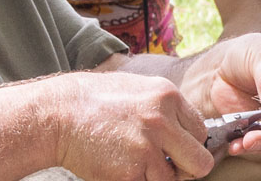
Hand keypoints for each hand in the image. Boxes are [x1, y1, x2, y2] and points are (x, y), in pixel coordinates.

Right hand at [45, 71, 214, 180]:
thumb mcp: (138, 89)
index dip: (190, 144)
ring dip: (156, 177)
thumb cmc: (96, 101)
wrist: (59, 114)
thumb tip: (188, 132)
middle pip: (200, 161)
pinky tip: (120, 167)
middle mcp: (162, 120)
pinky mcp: (130, 172)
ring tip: (134, 163)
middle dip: (186, 169)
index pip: (201, 131)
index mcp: (168, 96)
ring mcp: (147, 147)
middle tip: (167, 167)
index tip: (176, 149)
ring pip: (173, 180)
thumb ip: (166, 108)